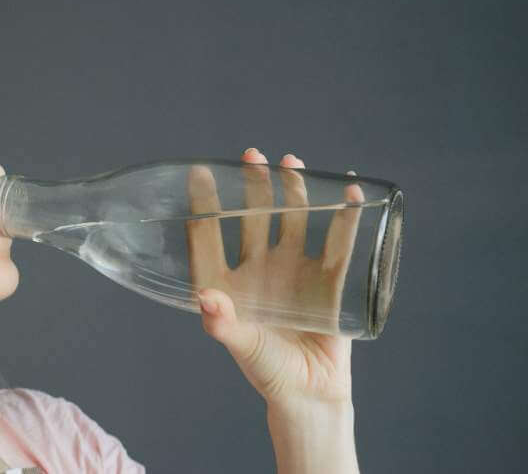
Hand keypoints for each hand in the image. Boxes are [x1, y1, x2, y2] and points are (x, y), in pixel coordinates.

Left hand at [186, 149, 363, 405]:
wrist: (311, 392)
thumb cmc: (267, 371)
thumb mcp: (243, 346)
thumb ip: (223, 324)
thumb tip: (206, 298)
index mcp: (230, 280)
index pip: (212, 235)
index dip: (204, 205)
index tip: (199, 172)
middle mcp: (260, 267)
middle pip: (255, 216)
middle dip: (255, 186)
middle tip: (252, 156)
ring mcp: (294, 268)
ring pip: (293, 218)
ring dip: (294, 190)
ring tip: (292, 162)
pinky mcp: (329, 277)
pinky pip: (338, 240)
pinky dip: (344, 215)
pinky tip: (347, 190)